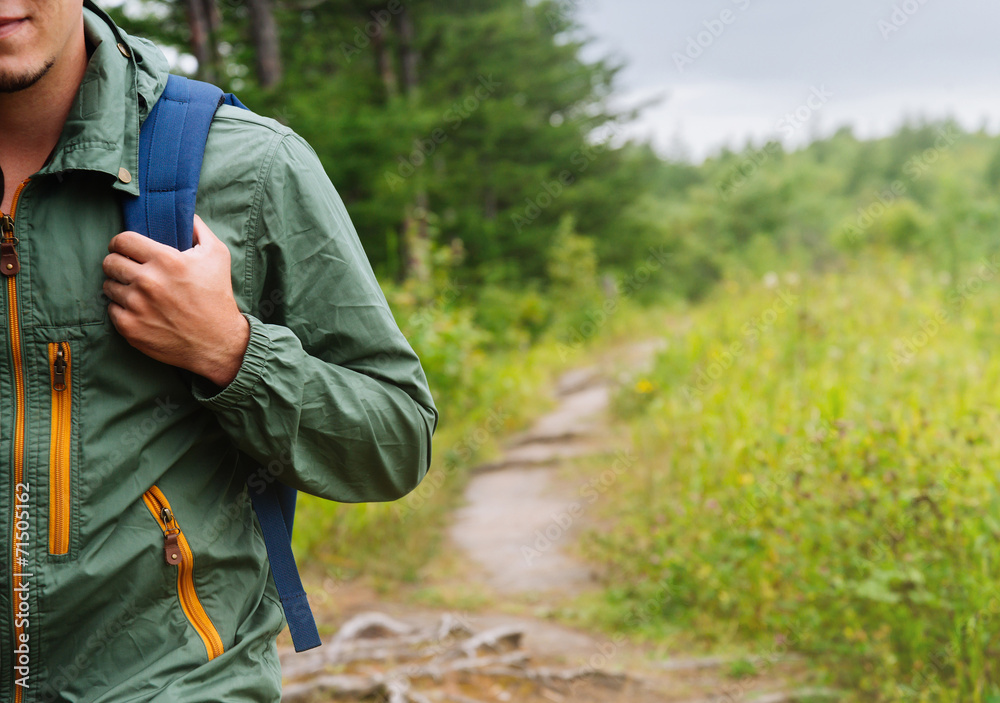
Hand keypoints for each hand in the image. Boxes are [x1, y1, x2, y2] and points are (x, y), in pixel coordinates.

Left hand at [102, 215, 250, 386]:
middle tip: (131, 269)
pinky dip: (122, 308)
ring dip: (120, 286)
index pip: (122, 240)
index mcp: (166, 260)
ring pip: (108, 285)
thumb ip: (198, 229)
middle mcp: (147, 282)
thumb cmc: (218, 296)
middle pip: (110, 261)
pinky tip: (140, 309)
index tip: (128, 249)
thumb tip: (185, 212)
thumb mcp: (217, 256)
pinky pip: (111, 309)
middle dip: (118, 262)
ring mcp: (136, 306)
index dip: (122, 242)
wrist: (218, 342)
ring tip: (137, 291)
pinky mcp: (130, 327)